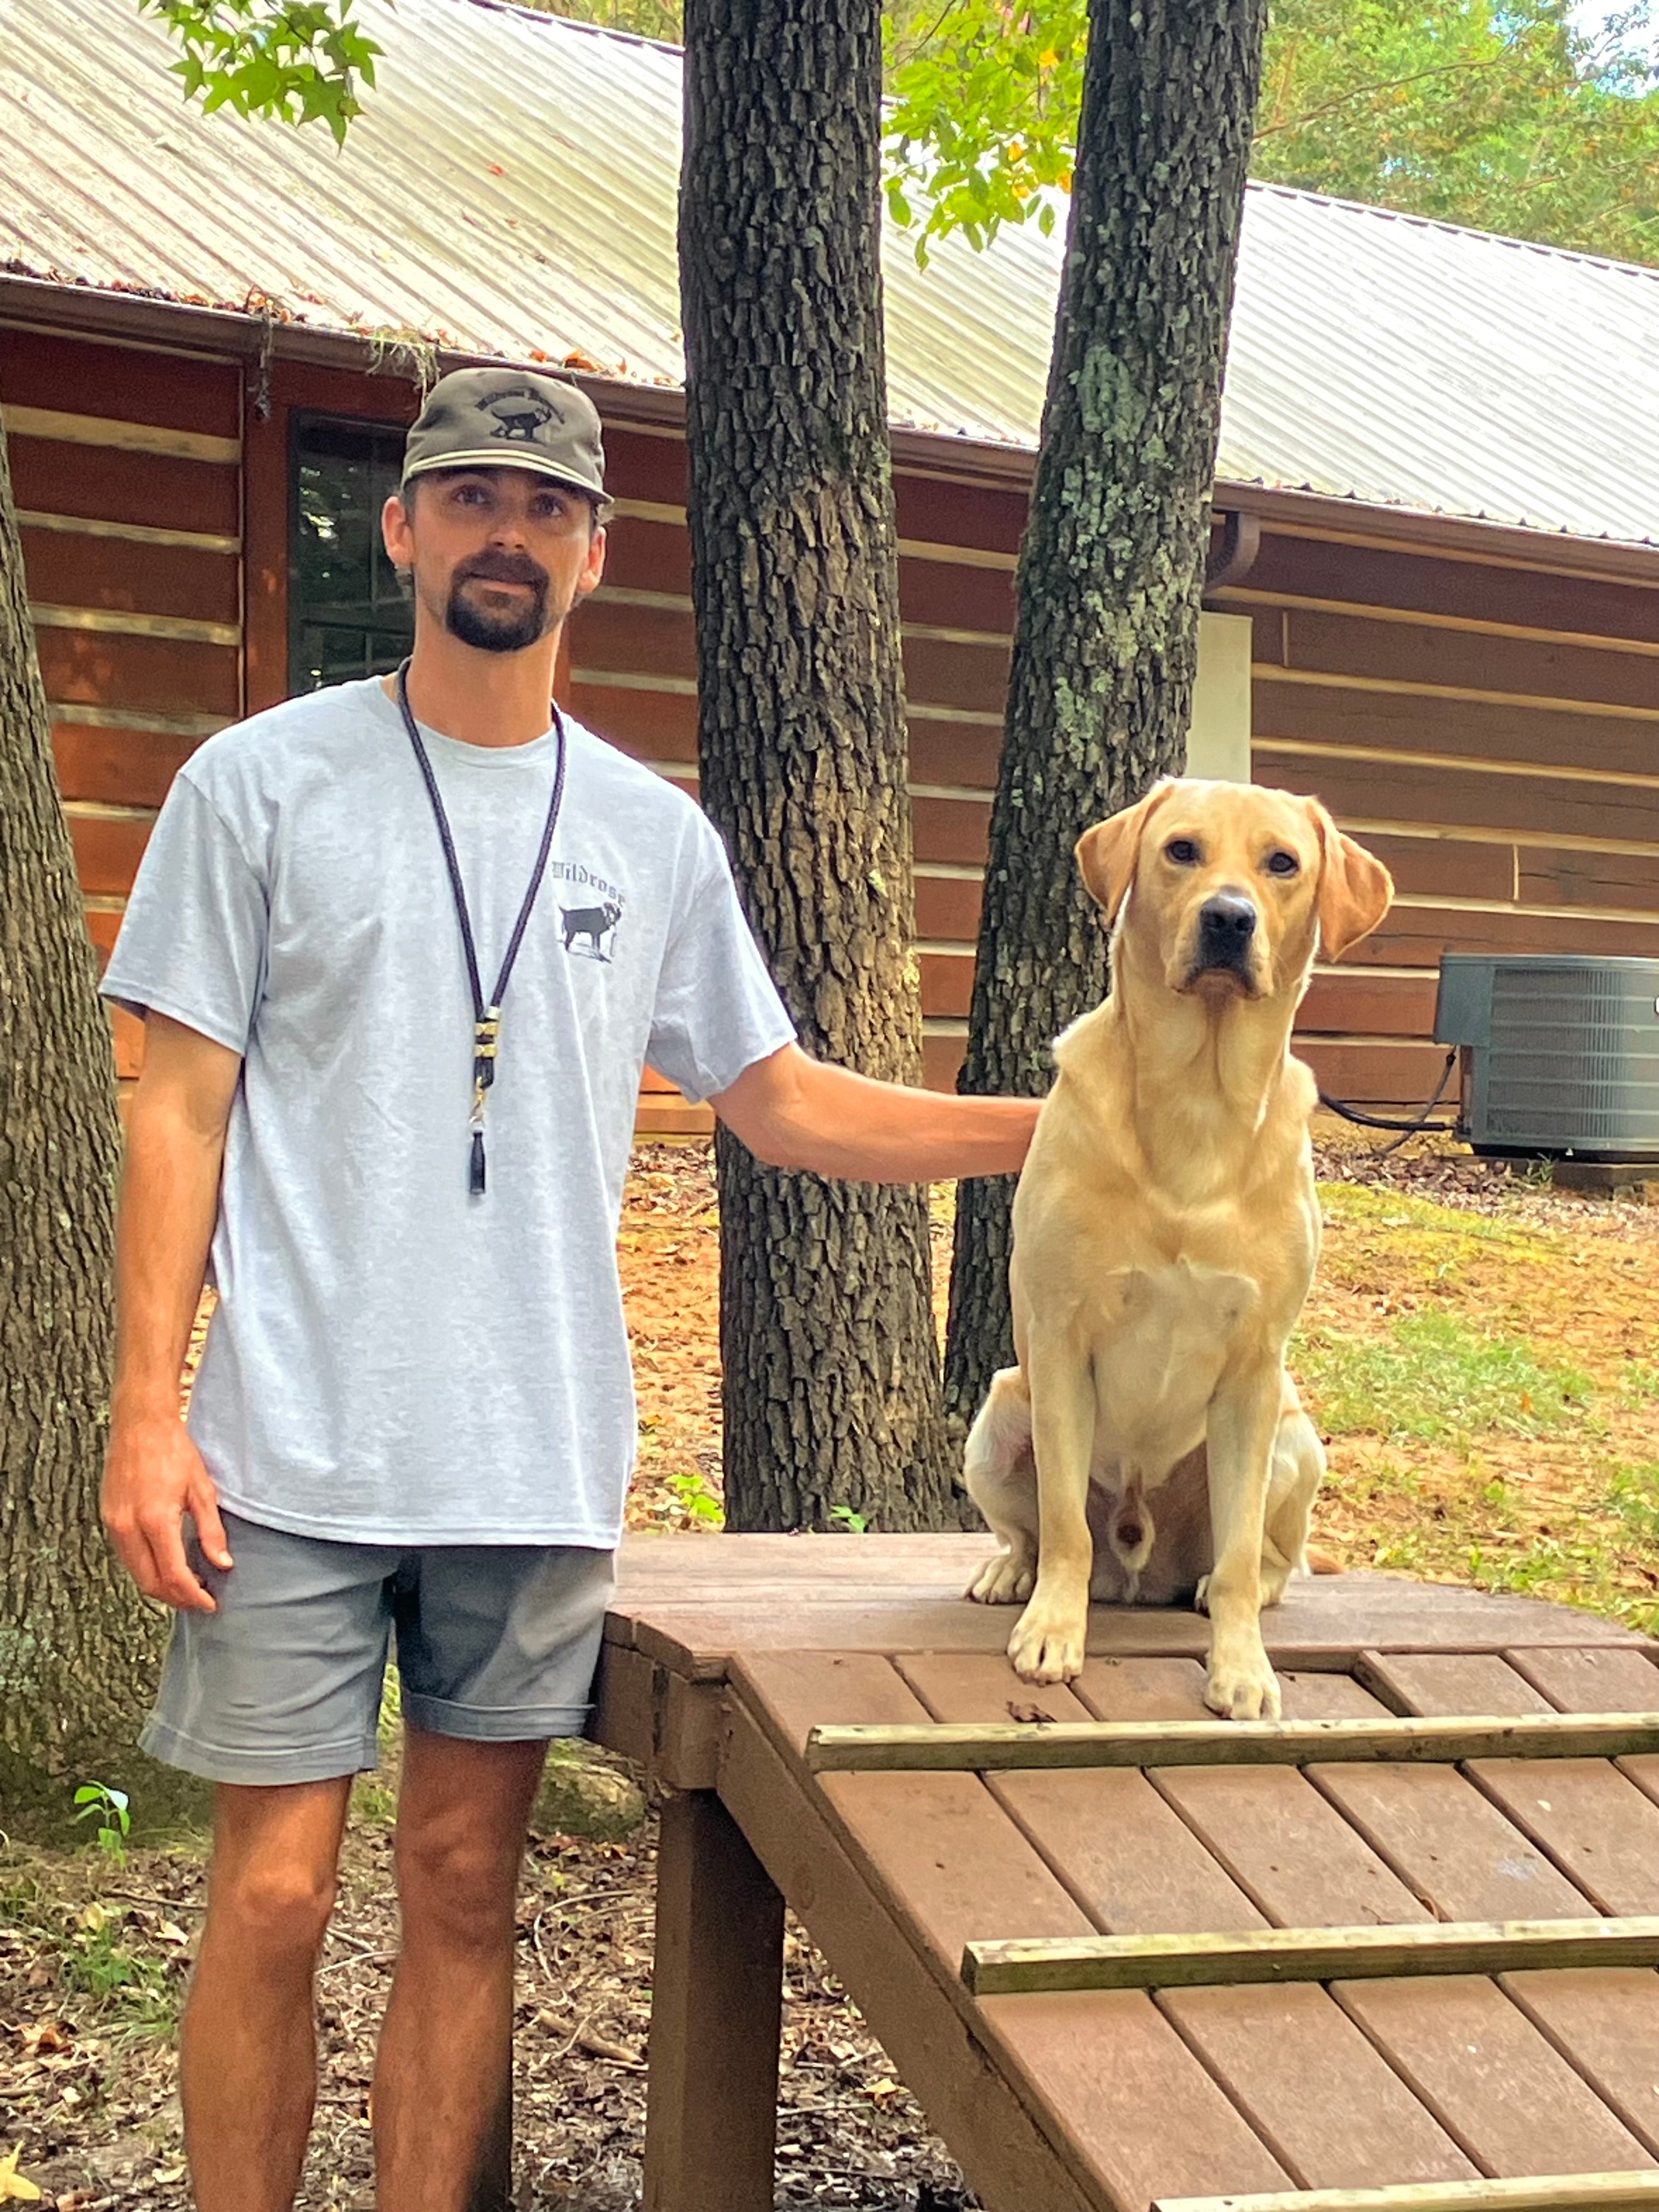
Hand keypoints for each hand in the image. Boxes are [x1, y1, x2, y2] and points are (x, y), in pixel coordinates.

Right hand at [102, 1412, 232, 1611]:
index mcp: (156, 1520)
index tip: (210, 1604)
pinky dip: (146, 1569)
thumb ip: (211, 1531)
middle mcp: (129, 1527)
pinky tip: (166, 1565)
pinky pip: (127, 1556)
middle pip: (150, 1583)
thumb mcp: (202, 1489)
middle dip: (176, 1599)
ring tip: (188, 1586)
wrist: (140, 1424)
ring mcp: (114, 1524)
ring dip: (160, 1587)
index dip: (193, 1596)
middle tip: (200, 1601)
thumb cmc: (175, 1451)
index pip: (174, 1575)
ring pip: (135, 1573)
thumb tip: (223, 1564)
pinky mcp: (108, 1519)